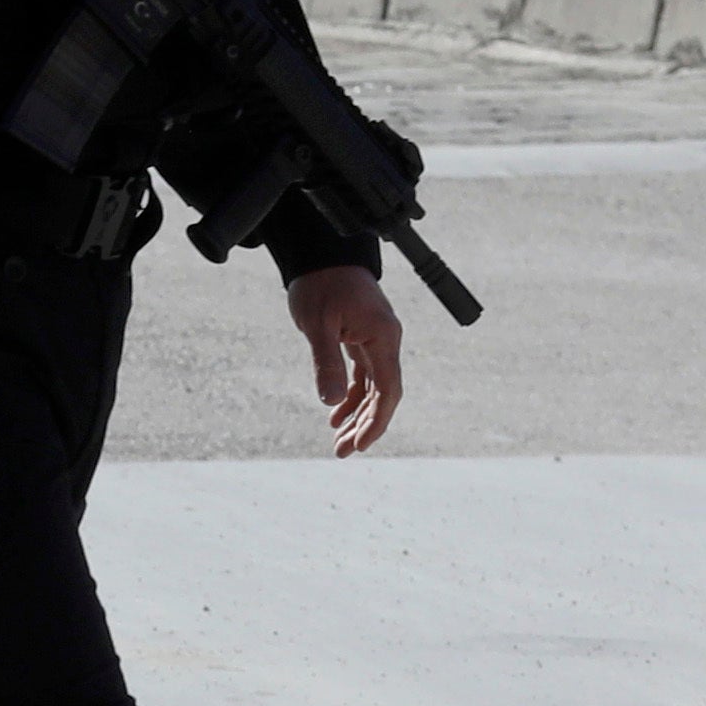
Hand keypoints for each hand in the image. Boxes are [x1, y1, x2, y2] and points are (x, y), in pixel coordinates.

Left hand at [289, 265, 403, 455]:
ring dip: (357, 414)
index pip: (388, 390)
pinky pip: (362, 375)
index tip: (360, 445)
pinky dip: (350, 395)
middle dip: (365, 425)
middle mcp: (385, 340)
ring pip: (371, 387)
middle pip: (382, 394)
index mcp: (383, 337)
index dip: (377, 421)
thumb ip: (325, 362)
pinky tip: (335, 414)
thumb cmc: (320, 283)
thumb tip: (328, 401)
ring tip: (338, 441)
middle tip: (342, 451)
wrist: (321, 253)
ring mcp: (374, 340)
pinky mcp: (361, 338)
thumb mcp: (317, 325)